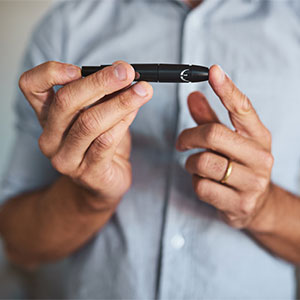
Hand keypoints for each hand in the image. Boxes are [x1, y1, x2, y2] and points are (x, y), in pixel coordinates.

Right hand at [19, 61, 152, 205]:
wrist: (102, 182)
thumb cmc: (100, 143)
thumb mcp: (98, 113)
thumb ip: (105, 95)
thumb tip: (123, 72)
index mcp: (47, 116)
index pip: (31, 87)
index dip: (50, 73)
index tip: (79, 68)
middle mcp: (50, 137)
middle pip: (67, 101)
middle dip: (100, 82)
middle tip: (126, 72)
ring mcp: (66, 157)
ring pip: (90, 122)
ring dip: (120, 102)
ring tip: (142, 90)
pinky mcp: (87, 172)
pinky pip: (106, 142)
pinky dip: (123, 122)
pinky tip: (135, 111)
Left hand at [176, 65, 273, 229]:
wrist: (256, 204)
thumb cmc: (239, 165)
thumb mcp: (230, 140)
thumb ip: (210, 119)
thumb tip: (193, 95)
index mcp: (259, 136)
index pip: (242, 108)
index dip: (226, 88)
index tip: (213, 71)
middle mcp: (260, 157)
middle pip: (213, 134)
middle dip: (189, 136)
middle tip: (181, 142)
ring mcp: (252, 182)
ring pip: (203, 162)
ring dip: (191, 162)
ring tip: (196, 165)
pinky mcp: (239, 203)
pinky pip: (202, 187)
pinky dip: (196, 182)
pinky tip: (204, 182)